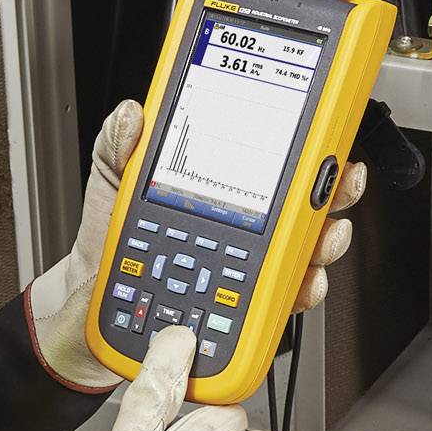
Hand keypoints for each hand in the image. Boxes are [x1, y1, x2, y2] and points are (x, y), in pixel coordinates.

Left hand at [25, 99, 367, 389]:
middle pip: (304, 213)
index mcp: (220, 196)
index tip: (326, 139)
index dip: (308, 152)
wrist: (94, 308)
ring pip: (303, 259)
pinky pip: (281, 306)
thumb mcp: (111, 187)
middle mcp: (243, 235)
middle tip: (337, 186)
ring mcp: (246, 275)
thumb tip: (132, 114)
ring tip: (324, 237)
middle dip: (332, 198)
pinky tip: (301, 284)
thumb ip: (119, 147)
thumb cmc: (110, 249)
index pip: (274, 169)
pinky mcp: (241, 316)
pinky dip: (299, 295)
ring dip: (324, 248)